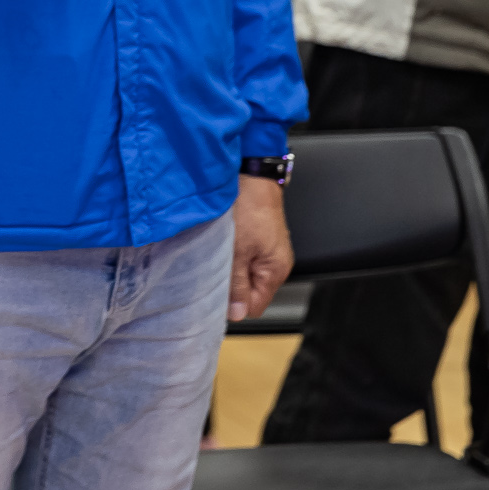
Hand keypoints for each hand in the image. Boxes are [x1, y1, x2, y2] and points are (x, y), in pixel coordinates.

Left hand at [230, 177, 293, 323]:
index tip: (216, 294)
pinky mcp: (259, 239)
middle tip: (213, 270)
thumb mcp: (237, 250)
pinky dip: (232, 254)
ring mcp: (267, 251)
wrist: (251, 175)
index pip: (255, 306)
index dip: (235, 304)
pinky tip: (222, 244)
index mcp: (275, 271)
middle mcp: (275, 263)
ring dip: (230, 268)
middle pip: (249, 291)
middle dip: (231, 285)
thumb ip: (237, 284)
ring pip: (244, 273)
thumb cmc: (248, 208)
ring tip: (217, 254)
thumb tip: (237, 313)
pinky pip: (244, 258)